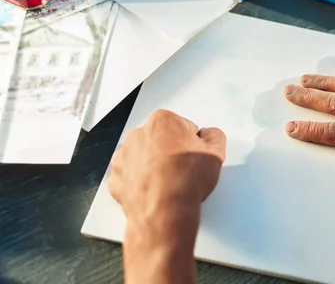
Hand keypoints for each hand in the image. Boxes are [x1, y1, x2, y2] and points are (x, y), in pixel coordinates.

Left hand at [108, 110, 225, 283]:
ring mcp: (124, 157)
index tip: (195, 156)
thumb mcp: (216, 152)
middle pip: (161, 139)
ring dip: (155, 166)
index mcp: (162, 121)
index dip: (192, 143)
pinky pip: (132, 176)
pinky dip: (142, 182)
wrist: (165, 213)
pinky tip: (157, 192)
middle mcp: (138, 135)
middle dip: (172, 151)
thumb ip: (214, 136)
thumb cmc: (185, 182)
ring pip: (145, 157)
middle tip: (185, 171)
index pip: (183, 126)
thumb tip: (209, 136)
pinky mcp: (117, 179)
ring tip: (171, 183)